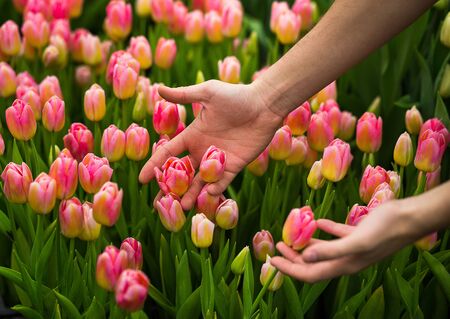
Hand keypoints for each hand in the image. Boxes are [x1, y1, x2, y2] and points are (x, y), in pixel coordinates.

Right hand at [139, 80, 282, 209]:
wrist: (264, 105)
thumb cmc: (236, 96)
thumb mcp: (208, 93)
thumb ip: (184, 95)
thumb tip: (158, 88)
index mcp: (193, 135)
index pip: (169, 154)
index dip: (155, 165)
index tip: (142, 179)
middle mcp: (202, 150)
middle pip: (182, 173)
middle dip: (171, 187)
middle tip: (159, 202)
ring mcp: (218, 160)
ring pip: (201, 181)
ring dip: (191, 193)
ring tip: (183, 207)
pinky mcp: (235, 165)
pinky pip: (222, 181)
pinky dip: (215, 188)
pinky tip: (208, 193)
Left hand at [270, 201, 420, 282]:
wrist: (408, 218)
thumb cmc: (384, 230)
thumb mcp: (356, 241)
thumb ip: (331, 250)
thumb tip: (304, 257)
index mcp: (343, 265)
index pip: (309, 273)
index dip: (289, 269)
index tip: (271, 259)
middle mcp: (345, 259)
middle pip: (313, 263)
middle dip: (293, 257)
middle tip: (278, 246)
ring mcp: (351, 247)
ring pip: (322, 249)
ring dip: (306, 243)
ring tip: (291, 234)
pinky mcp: (356, 234)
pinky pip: (336, 234)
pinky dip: (324, 230)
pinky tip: (317, 222)